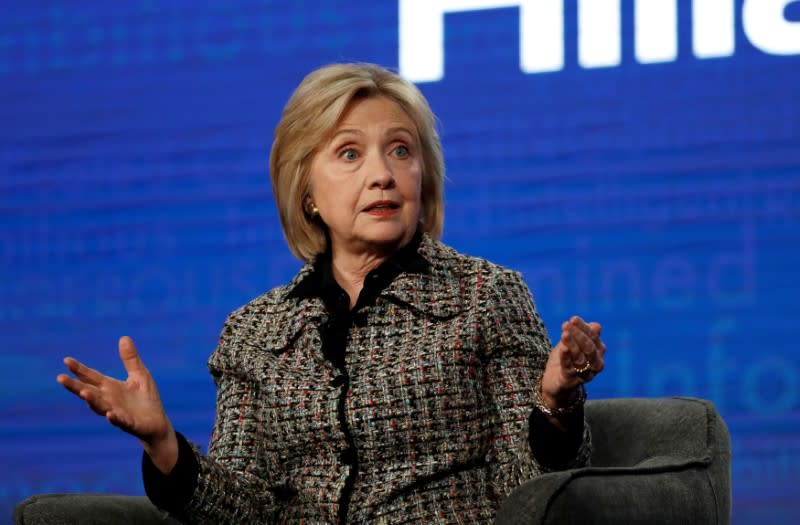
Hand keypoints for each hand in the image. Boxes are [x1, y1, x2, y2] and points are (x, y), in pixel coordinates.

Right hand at [57, 336, 177, 472]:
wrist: (157, 423)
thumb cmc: (146, 399)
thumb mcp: (140, 375)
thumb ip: (130, 359)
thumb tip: (124, 337)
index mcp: (110, 387)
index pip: (92, 377)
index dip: (79, 369)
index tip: (66, 360)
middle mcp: (109, 400)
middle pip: (89, 392)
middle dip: (75, 386)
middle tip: (60, 378)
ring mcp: (117, 412)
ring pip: (101, 407)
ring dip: (92, 401)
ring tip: (83, 393)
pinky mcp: (129, 424)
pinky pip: (120, 421)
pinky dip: (115, 418)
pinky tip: (110, 414)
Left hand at [540, 316, 605, 409]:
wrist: (555, 383)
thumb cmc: (566, 360)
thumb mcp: (573, 344)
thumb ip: (583, 335)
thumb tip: (596, 325)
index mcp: (598, 353)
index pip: (593, 338)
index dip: (583, 328)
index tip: (573, 319)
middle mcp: (595, 365)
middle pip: (589, 348)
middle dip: (578, 335)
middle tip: (566, 325)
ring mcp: (584, 374)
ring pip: (580, 358)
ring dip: (572, 344)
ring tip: (564, 334)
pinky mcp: (571, 381)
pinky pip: (569, 368)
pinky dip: (566, 357)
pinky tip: (563, 348)